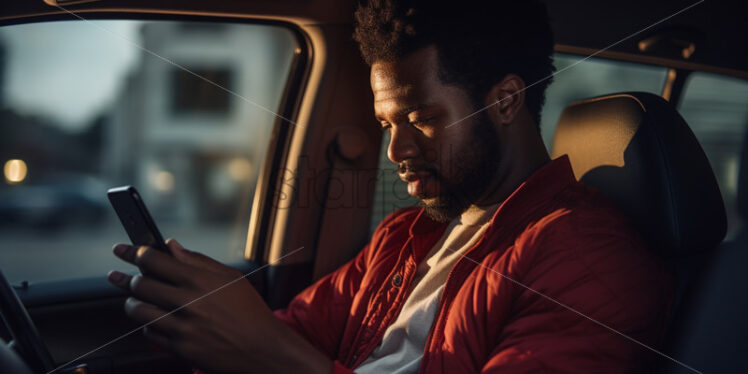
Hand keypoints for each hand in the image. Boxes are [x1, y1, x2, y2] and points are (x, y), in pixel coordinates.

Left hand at [107, 239, 331, 373]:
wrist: (262, 348)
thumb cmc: (249, 310)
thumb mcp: (229, 278)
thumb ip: (198, 260)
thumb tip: (171, 246)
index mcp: (199, 279)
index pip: (153, 260)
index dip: (133, 252)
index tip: (123, 250)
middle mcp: (187, 302)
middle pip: (139, 284)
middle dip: (128, 278)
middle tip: (124, 277)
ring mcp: (182, 327)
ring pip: (138, 310)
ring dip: (132, 303)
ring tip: (134, 300)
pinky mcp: (179, 348)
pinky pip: (150, 333)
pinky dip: (148, 325)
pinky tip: (155, 320)